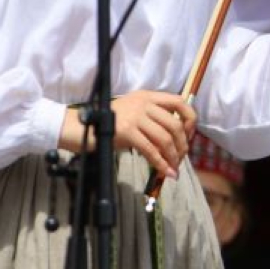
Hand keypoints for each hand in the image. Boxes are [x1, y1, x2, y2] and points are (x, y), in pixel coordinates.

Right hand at [58, 91, 197, 179]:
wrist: (79, 127)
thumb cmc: (106, 123)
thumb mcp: (132, 113)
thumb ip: (152, 119)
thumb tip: (174, 140)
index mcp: (147, 96)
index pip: (179, 102)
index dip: (189, 119)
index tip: (188, 135)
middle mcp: (143, 103)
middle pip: (175, 125)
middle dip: (182, 145)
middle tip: (180, 158)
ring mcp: (135, 116)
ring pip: (165, 139)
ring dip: (173, 157)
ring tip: (174, 168)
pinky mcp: (126, 132)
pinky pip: (150, 150)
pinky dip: (161, 163)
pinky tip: (165, 172)